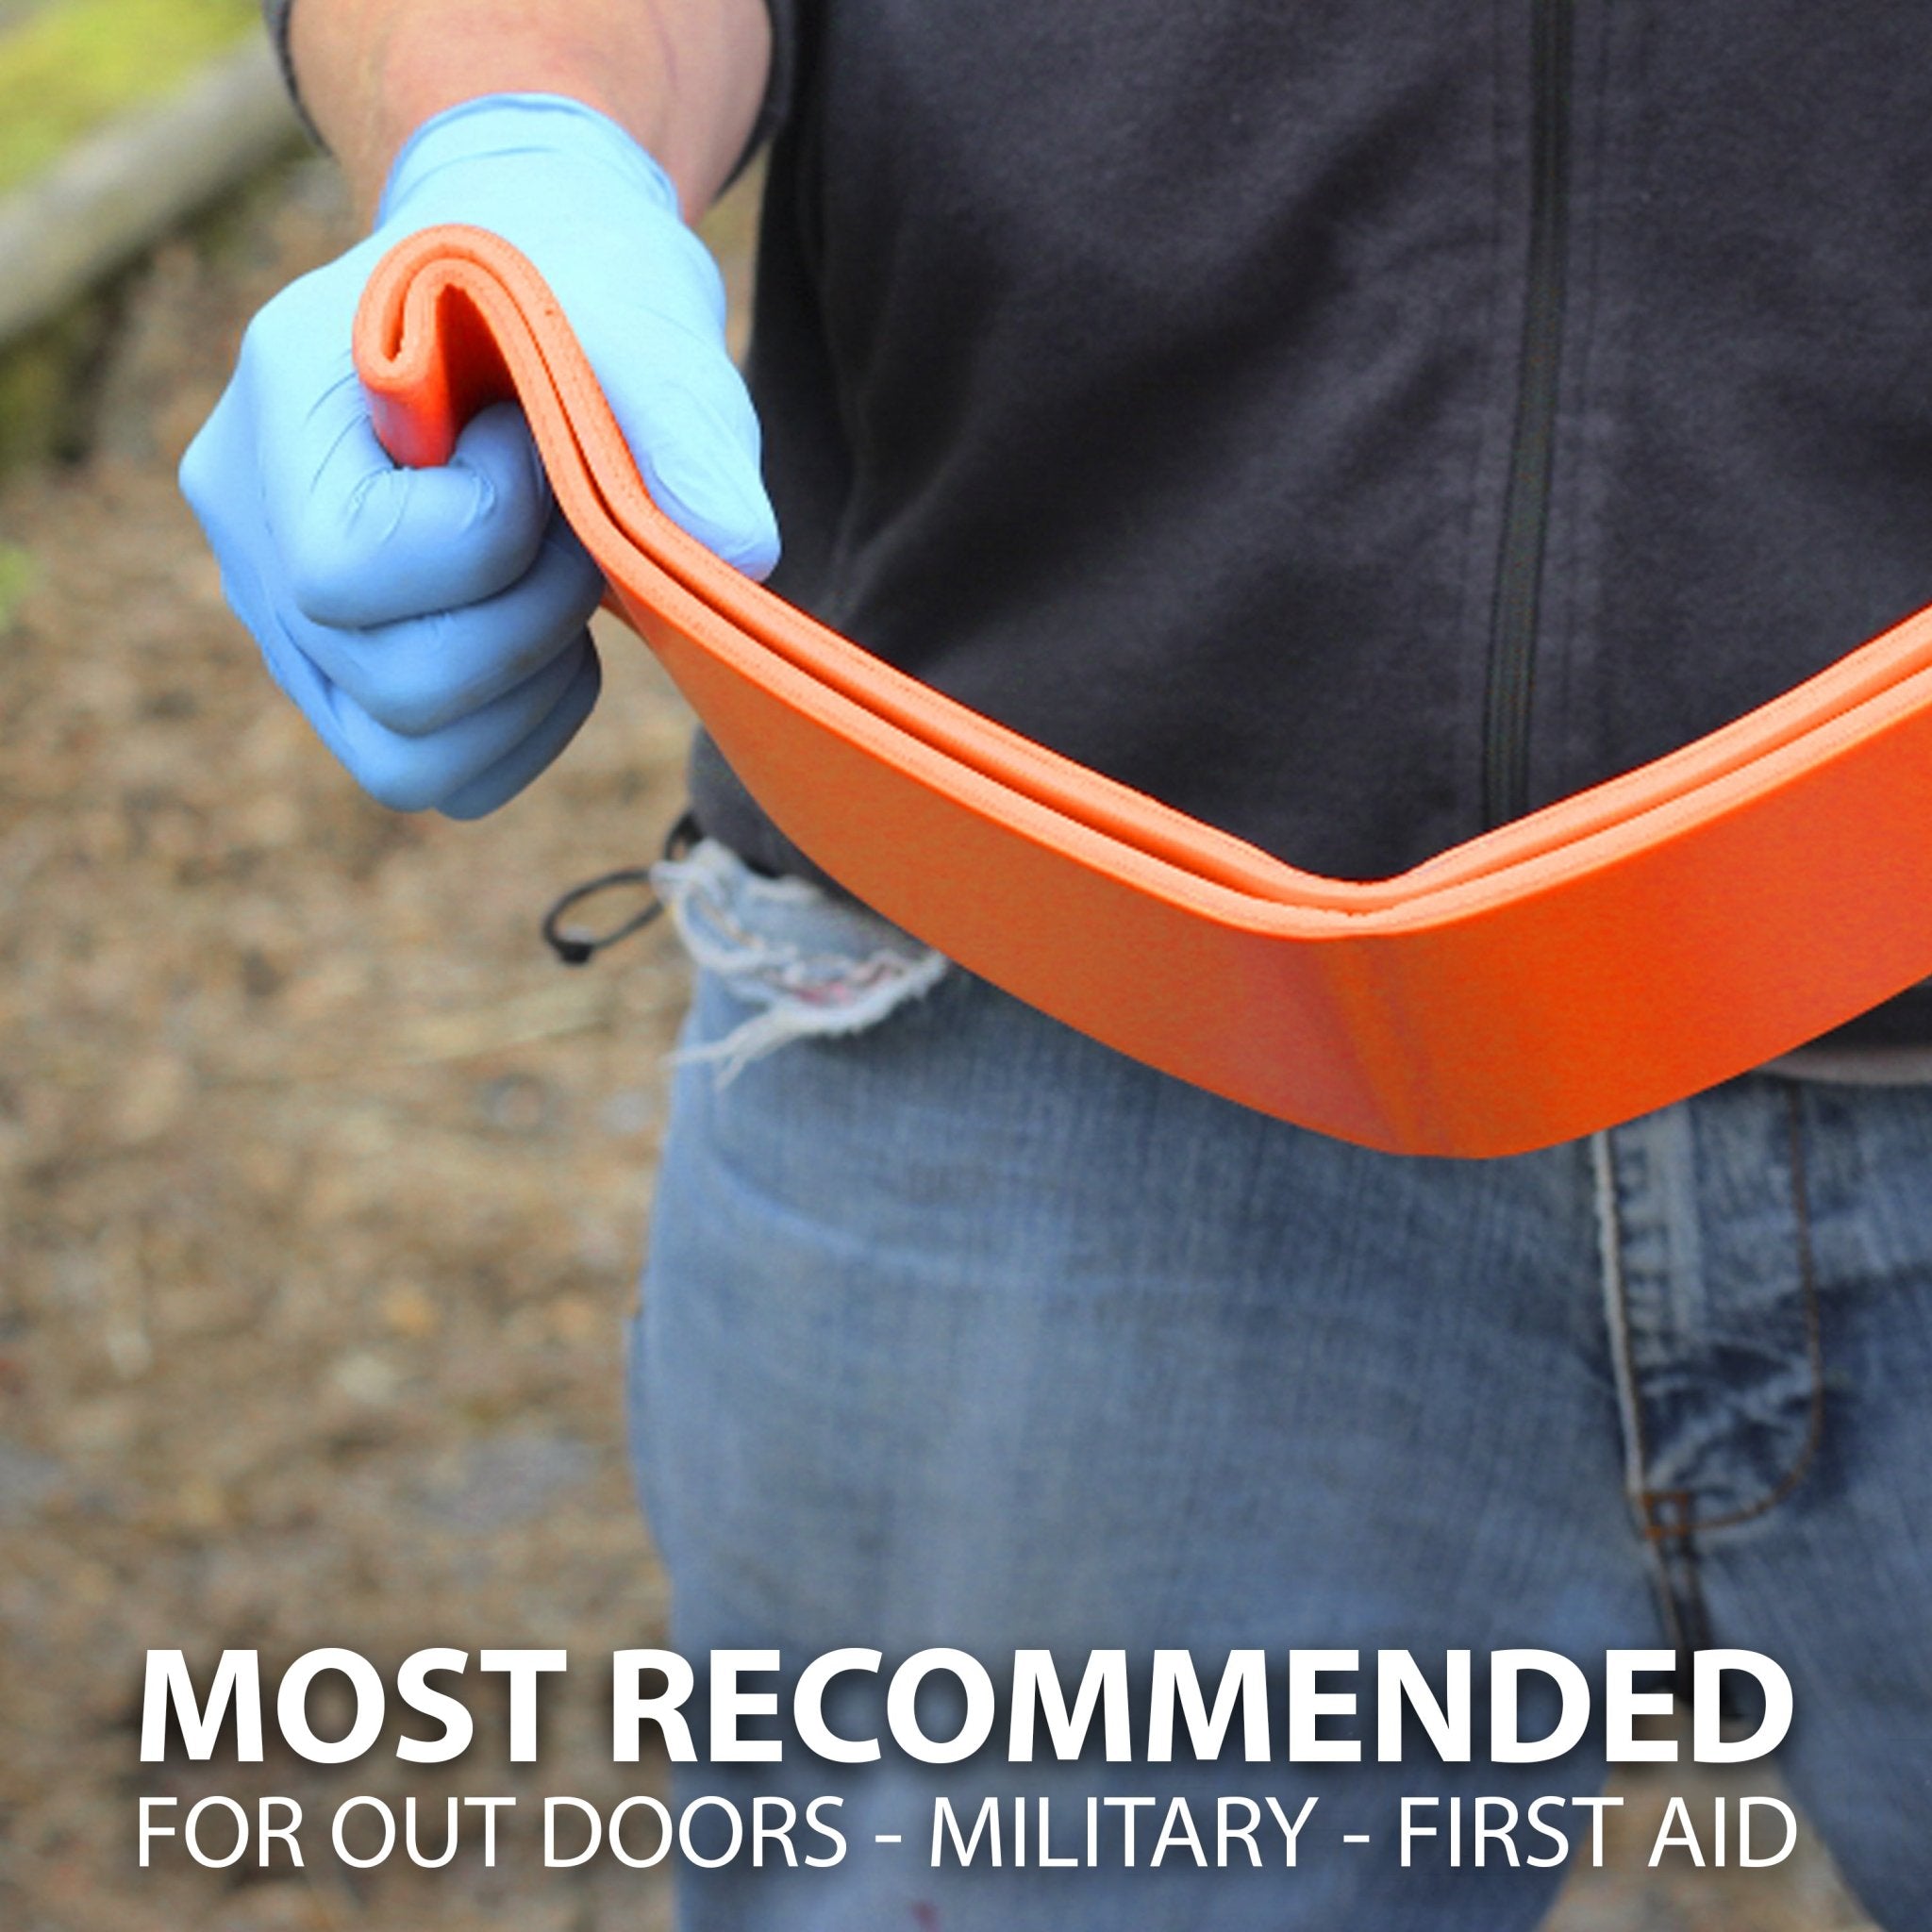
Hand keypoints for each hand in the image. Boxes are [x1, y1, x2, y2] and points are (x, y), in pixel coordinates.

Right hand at [180, 93, 777, 816]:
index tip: (536, 449)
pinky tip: (555, 644)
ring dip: (533, 691)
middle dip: (533, 621)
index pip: (352, 568)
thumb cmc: (577, 281)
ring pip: (407, 757)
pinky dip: (520, 732)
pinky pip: (430, 774)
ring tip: (566, 583)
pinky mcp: (342, 682)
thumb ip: (685, 422)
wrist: (534, 279)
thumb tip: (737, 556)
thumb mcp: (644, 312)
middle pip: (392, 681)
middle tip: (578, 532)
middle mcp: (248, 523)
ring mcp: (283, 617)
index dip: (488, 539)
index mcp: (283, 400)